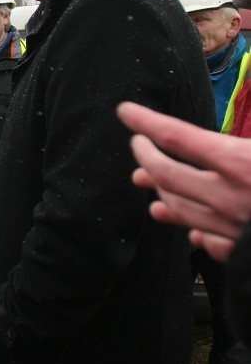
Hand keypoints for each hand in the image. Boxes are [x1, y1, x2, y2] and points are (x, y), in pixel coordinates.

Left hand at [117, 101, 250, 261]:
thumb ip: (244, 138)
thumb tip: (218, 134)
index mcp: (241, 163)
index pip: (178, 137)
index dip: (147, 122)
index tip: (125, 111)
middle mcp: (231, 197)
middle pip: (167, 175)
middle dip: (146, 157)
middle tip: (137, 144)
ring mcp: (234, 228)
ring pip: (181, 209)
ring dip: (160, 193)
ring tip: (146, 180)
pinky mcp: (245, 253)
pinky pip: (209, 243)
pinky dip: (195, 232)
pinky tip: (190, 229)